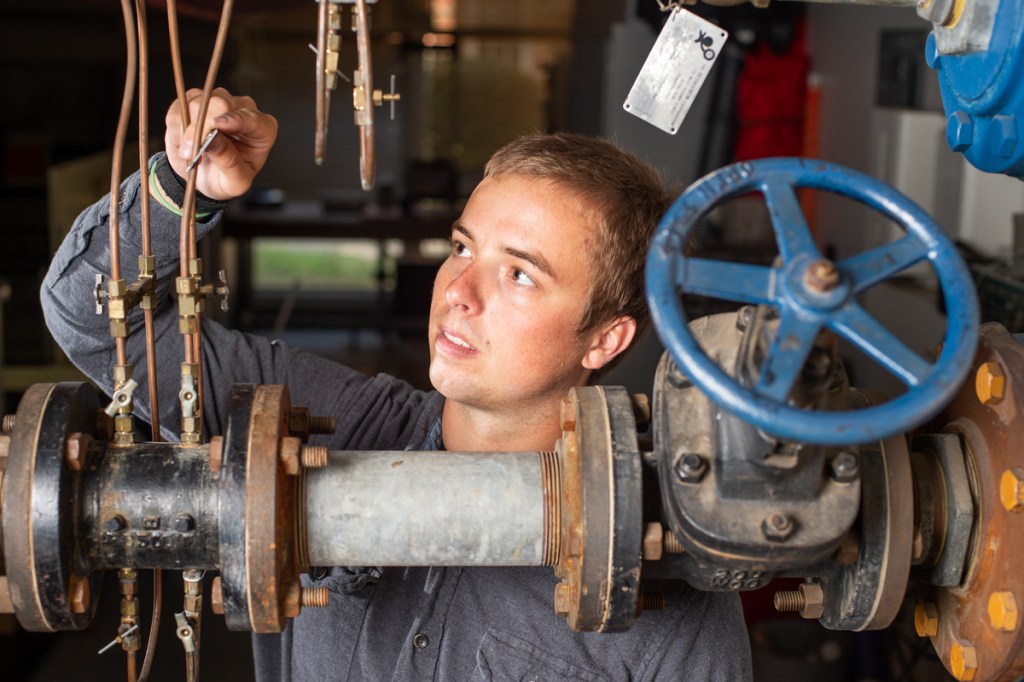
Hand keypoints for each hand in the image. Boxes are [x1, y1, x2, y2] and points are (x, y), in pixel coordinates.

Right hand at [163, 87, 277, 200]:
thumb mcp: (235, 182)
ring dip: (187, 130)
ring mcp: (218, 100)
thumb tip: (213, 140)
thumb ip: (229, 162)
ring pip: (198, 103)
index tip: (218, 125)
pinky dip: (176, 127)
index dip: (234, 120)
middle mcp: (242, 109)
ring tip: (188, 154)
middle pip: (221, 104)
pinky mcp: (194, 100)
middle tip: (191, 151)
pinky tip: (182, 144)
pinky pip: (180, 107)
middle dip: (202, 126)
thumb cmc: (226, 179)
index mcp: (262, 128)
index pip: (250, 118)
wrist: (204, 177)